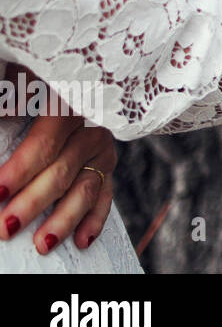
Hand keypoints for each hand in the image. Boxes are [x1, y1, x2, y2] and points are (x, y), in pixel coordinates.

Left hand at [0, 66, 116, 253]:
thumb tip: (4, 112)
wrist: (64, 86)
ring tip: (42, 244)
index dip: (21, 168)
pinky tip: (82, 241)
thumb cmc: (29, 84)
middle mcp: (91, 122)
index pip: (46, 141)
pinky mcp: (106, 162)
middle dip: (33, 202)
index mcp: (68, 99)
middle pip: (62, 169)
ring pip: (85, 187)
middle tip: (6, 227)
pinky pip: (105, 194)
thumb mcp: (19, 82)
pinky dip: (95, 219)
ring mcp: (101, 144)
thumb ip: (13, 97)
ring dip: (63, 218)